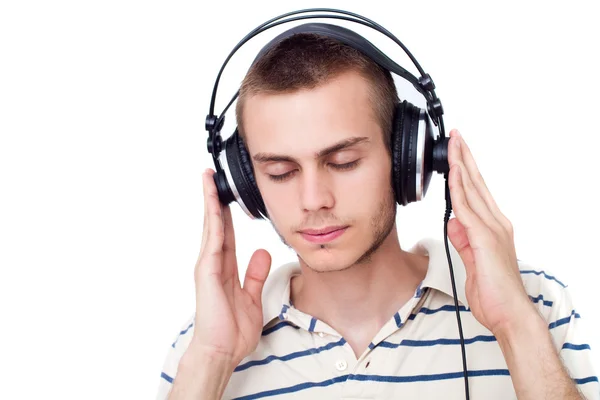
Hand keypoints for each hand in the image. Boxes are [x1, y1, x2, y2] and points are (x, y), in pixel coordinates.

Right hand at [190, 168, 271, 367]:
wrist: (222, 351)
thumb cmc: (232, 330)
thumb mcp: (252, 297)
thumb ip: (255, 274)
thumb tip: (262, 253)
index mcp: (224, 269)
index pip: (225, 234)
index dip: (225, 213)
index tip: (227, 195)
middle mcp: (213, 264)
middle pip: (214, 225)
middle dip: (214, 199)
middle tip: (212, 176)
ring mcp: (208, 266)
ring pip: (211, 227)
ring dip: (210, 202)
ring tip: (209, 180)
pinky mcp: (207, 271)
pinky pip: (213, 240)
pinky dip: (213, 220)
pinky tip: (215, 204)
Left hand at [446, 129, 536, 336]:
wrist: (509, 313)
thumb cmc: (494, 292)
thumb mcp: (473, 261)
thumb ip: (464, 241)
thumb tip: (455, 222)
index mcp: (492, 228)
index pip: (477, 192)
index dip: (466, 170)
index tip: (457, 152)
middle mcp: (495, 224)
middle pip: (477, 183)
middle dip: (465, 158)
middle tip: (455, 136)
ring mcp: (491, 230)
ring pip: (473, 190)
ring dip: (461, 166)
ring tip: (453, 145)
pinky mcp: (484, 240)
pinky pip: (468, 209)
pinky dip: (460, 190)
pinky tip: (453, 175)